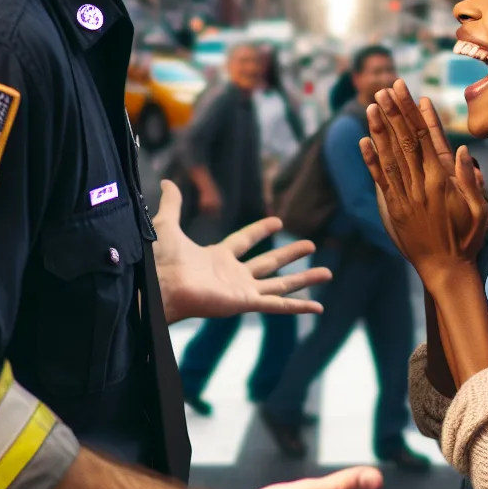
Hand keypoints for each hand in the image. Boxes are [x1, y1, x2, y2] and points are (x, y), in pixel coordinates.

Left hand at [154, 181, 331, 321]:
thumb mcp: (168, 225)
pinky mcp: (245, 302)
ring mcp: (241, 291)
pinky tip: (318, 307)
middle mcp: (232, 275)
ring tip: (327, 273)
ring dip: (304, 279)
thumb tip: (168, 181)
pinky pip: (277, 304)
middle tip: (311, 245)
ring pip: (280, 284)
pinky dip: (298, 307)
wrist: (161, 286)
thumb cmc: (160, 261)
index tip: (277, 221)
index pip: (243, 242)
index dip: (260, 231)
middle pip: (269, 263)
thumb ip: (172, 205)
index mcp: (217, 257)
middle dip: (290, 254)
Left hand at [360, 80, 487, 278]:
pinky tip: (363, 140)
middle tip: (386, 88)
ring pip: (389, 156)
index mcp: (442, 182)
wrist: (445, 270)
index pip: (427, 139)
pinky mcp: (392, 208)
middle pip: (405, 142)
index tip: (409, 93)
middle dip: (395, 113)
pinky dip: (370, 159)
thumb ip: (471, 180)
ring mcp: (404, 196)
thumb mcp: (480, 209)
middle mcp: (420, 185)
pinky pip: (380, 179)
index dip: (416, 115)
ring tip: (373, 105)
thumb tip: (463, 150)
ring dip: (380, 129)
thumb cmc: (467, 238)